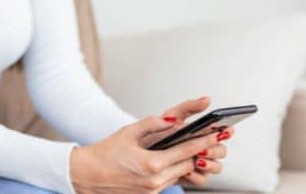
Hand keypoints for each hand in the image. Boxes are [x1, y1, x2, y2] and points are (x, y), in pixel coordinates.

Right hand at [71, 104, 233, 193]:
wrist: (87, 175)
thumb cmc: (105, 152)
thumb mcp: (128, 132)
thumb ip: (153, 124)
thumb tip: (175, 119)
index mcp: (151, 163)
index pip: (187, 151)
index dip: (205, 141)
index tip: (218, 133)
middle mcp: (155, 180)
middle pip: (188, 164)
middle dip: (202, 151)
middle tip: (215, 139)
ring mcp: (153, 190)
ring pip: (181, 173)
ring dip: (189, 161)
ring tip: (198, 149)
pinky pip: (169, 180)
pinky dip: (174, 169)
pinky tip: (177, 161)